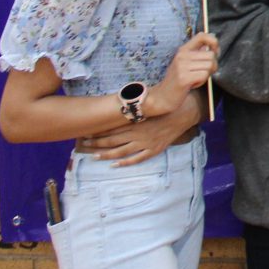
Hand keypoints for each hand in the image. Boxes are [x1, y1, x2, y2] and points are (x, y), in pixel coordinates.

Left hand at [78, 93, 199, 165]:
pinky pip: (137, 159)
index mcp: (136, 121)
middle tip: (83, 145)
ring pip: (121, 152)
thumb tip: (119, 102)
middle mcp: (138, 133)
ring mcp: (145, 143)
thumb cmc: (165, 106)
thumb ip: (134, 106)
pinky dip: (125, 163)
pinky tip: (114, 165)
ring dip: (106, 155)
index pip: (111, 128)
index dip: (98, 131)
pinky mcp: (153, 150)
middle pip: (112, 140)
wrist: (184, 112)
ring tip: (93, 156)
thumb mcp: (149, 103)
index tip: (85, 132)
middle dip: (97, 143)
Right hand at [144, 32, 216, 114]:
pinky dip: (202, 81)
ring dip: (206, 75)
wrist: (162, 97)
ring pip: (210, 66)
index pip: (202, 36)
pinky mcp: (184, 78)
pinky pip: (204, 75)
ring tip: (195, 79)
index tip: (215, 52)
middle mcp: (182, 55)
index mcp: (183, 50)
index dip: (213, 41)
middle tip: (201, 73)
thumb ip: (198, 54)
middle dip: (212, 66)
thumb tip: (214, 46)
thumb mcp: (186, 63)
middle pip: (211, 55)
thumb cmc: (178, 80)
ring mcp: (182, 66)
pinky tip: (192, 84)